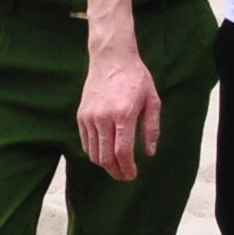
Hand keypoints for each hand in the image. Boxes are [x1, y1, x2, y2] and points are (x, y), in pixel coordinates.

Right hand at [77, 45, 164, 180]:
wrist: (111, 58)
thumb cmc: (136, 78)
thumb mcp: (153, 100)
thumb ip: (151, 128)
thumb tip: (149, 152)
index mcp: (123, 115)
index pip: (122, 152)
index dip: (127, 168)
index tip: (132, 175)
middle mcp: (103, 118)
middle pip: (105, 157)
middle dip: (115, 171)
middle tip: (125, 176)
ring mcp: (89, 117)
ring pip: (93, 153)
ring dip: (105, 164)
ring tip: (116, 167)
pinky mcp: (81, 115)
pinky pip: (85, 142)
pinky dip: (94, 153)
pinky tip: (105, 153)